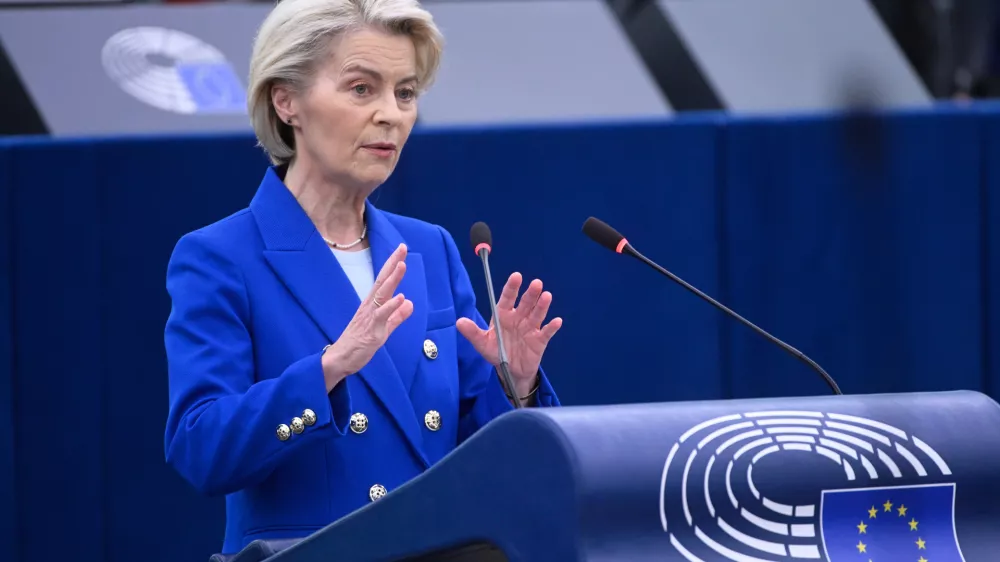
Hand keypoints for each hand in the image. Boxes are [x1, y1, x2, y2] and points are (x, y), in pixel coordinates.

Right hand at [322, 244, 412, 390]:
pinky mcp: (372, 330)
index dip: (393, 265)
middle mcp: (370, 306)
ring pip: (382, 294)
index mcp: (373, 305)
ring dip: (392, 279)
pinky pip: (381, 316)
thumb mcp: (384, 329)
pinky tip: (401, 298)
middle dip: (393, 264)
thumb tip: (409, 303)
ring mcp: (370, 317)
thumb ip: (396, 316)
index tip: (401, 250)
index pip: (384, 281)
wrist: (341, 359)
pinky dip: (390, 306)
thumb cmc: (359, 343)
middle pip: (382, 281)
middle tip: (402, 247)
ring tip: (402, 265)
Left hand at [456, 272, 561, 396]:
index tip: (516, 276)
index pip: (507, 298)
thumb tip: (459, 322)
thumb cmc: (496, 352)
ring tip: (546, 296)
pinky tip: (557, 321)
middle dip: (530, 294)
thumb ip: (472, 332)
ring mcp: (530, 328)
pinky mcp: (539, 340)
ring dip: (542, 306)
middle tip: (536, 283)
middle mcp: (518, 318)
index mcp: (503, 315)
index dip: (512, 287)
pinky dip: (552, 327)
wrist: (510, 371)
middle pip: (525, 303)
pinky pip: (546, 332)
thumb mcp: (482, 343)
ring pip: (536, 314)